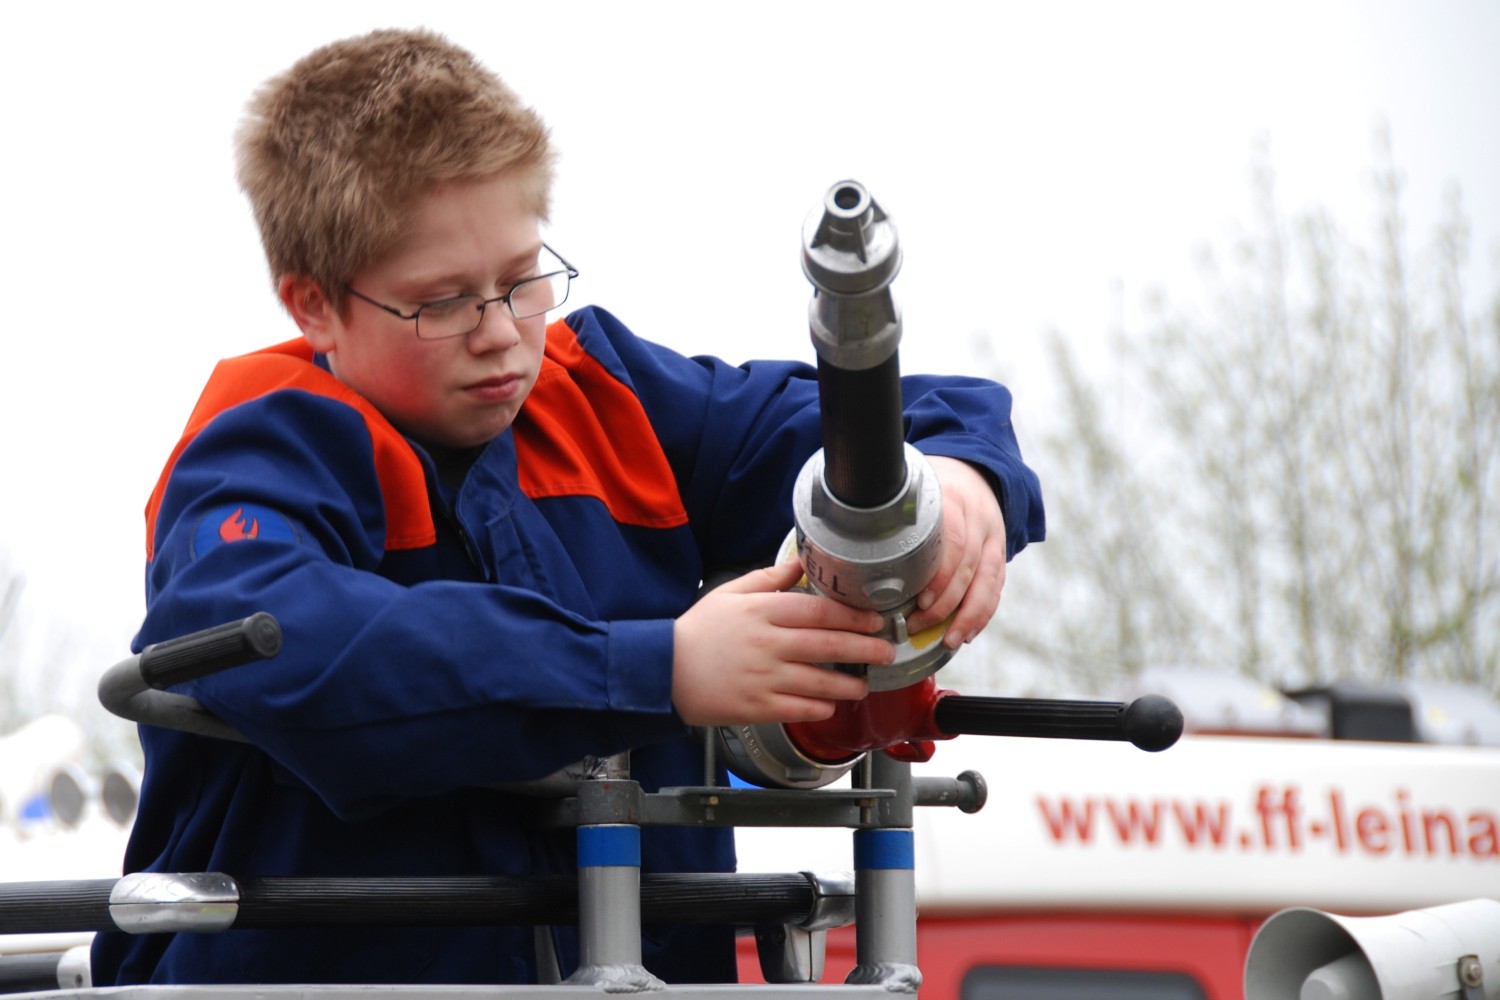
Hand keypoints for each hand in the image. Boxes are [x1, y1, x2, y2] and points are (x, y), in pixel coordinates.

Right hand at [672, 559, 887, 725]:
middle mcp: (768, 644)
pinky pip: (800, 709)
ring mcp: (764, 678)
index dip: (852, 616)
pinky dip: (820, 708)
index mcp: (763, 612)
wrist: (663, 671)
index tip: (873, 620)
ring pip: (820, 682)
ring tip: (864, 684)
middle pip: (827, 645)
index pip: (818, 611)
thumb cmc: (698, 631)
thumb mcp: (730, 593)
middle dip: (864, 649)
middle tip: (886, 651)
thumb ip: (769, 578)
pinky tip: (830, 704)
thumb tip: (801, 562)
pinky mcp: (757, 707)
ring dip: (849, 685)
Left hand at [905, 456, 1007, 648]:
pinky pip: (996, 588)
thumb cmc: (930, 488)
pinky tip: (967, 633)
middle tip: (916, 625)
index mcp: (953, 500)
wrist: (973, 473)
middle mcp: (978, 519)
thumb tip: (847, 546)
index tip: (920, 600)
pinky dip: (982, 613)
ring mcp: (993, 538)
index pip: (952, 540)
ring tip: (948, 640)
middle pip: (967, 567)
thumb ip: (890, 515)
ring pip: (987, 582)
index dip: (939, 575)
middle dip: (944, 603)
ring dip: (967, 616)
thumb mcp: (911, 489)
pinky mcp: (1000, 554)